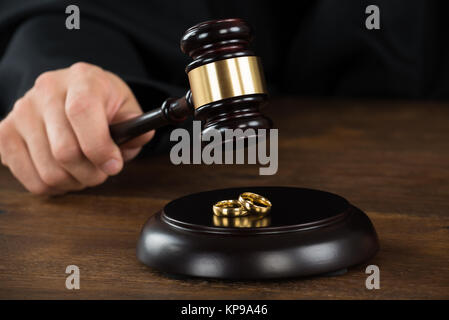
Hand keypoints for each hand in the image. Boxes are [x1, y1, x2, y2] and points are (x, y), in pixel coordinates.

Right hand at [0, 62, 153, 194]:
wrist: (72, 92)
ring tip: (84, 171)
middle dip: (92, 173)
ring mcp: (21, 111)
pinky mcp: (5, 133)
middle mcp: (46, 90)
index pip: (82, 112)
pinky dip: (53, 186)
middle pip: (65, 150)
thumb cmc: (103, 103)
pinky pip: (29, 178)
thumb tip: (135, 141)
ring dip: (74, 182)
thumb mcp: (127, 108)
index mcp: (82, 79)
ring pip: (48, 171)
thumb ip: (136, 126)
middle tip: (102, 172)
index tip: (114, 165)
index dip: (100, 147)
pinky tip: (64, 173)